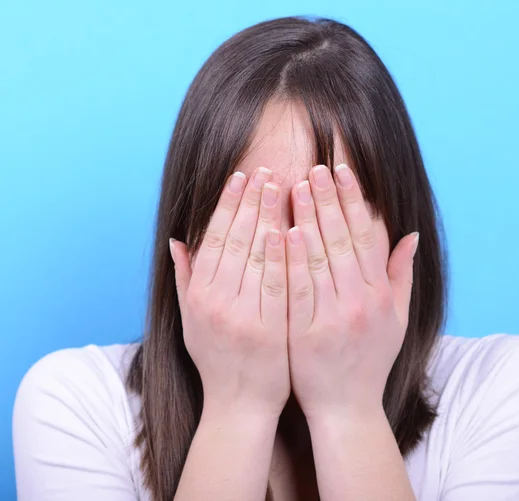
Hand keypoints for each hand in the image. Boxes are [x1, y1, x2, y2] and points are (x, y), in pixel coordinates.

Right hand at [169, 166, 289, 418]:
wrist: (240, 403)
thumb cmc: (217, 358)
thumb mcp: (191, 319)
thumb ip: (185, 278)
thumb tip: (176, 240)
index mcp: (199, 294)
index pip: (213, 238)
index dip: (227, 205)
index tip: (239, 178)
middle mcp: (216, 300)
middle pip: (234, 239)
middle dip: (249, 202)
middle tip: (263, 170)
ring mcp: (242, 314)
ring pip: (254, 255)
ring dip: (266, 217)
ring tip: (278, 186)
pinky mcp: (269, 327)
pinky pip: (275, 283)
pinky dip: (279, 255)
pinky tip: (286, 228)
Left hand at [285, 163, 418, 421]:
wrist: (345, 407)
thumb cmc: (370, 359)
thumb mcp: (397, 319)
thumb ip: (402, 274)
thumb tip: (411, 234)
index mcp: (379, 294)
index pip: (365, 236)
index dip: (353, 201)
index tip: (342, 171)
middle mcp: (359, 301)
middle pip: (341, 240)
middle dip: (328, 200)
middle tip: (316, 167)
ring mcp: (333, 316)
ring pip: (319, 258)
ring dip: (308, 219)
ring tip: (296, 186)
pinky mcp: (306, 332)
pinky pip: (298, 289)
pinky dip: (293, 259)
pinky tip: (285, 231)